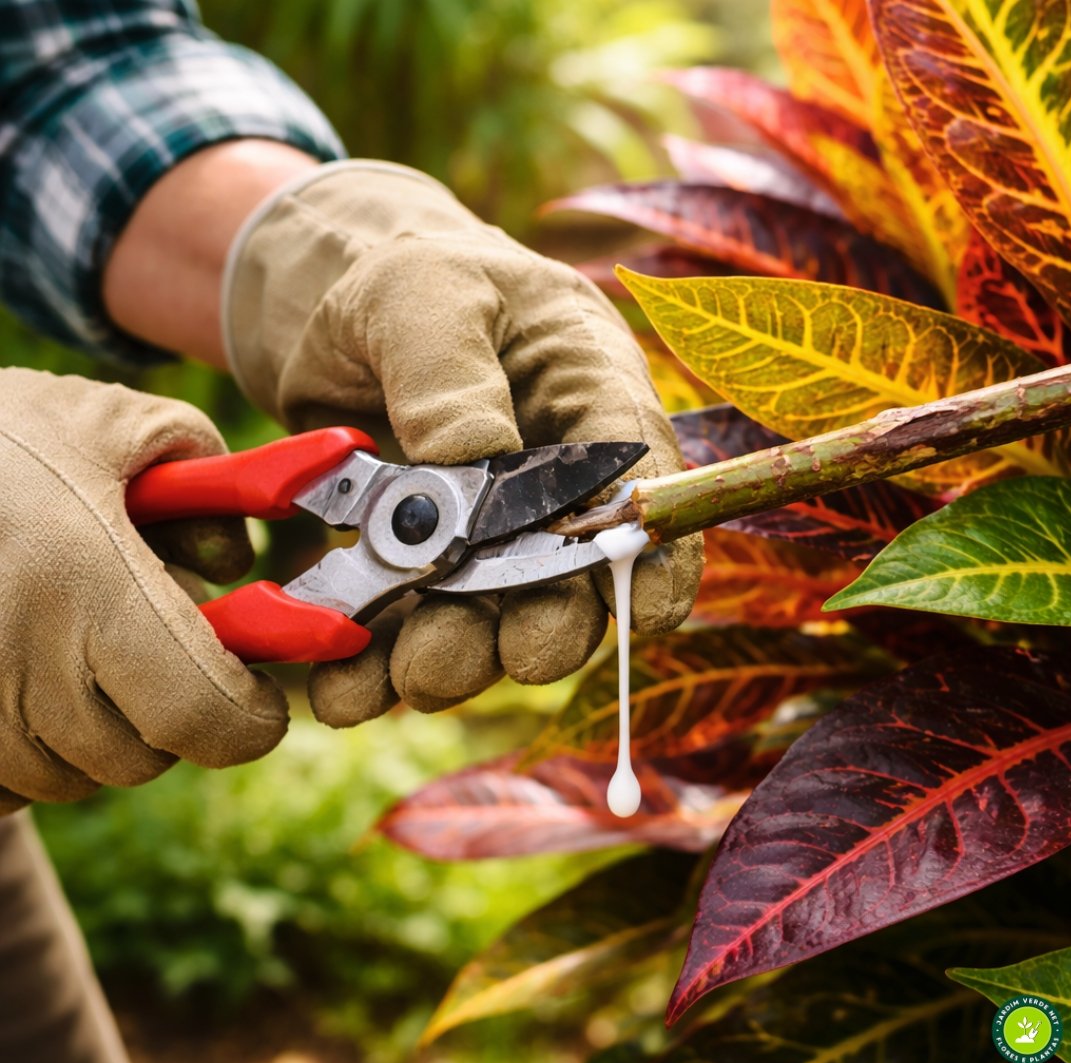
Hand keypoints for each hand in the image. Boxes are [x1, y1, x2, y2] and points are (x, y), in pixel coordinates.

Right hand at [0, 369, 287, 810]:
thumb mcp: (113, 423)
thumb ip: (208, 477)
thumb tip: (243, 555)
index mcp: (87, 587)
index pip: (202, 714)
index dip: (249, 719)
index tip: (258, 695)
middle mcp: (18, 664)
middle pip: (140, 757)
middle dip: (172, 713)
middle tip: (156, 650)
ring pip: (70, 777)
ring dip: (97, 731)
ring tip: (74, 646)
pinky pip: (1, 789)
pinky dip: (27, 748)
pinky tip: (19, 675)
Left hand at [224, 161, 703, 721]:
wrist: (330, 309)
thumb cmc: (405, 281)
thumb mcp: (423, 298)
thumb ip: (453, 380)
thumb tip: (480, 471)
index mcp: (586, 393)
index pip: (643, 481)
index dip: (657, 553)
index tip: (644, 614)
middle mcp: (553, 477)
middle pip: (571, 574)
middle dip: (536, 627)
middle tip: (493, 658)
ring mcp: (489, 529)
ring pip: (493, 616)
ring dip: (454, 658)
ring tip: (398, 683)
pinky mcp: (424, 561)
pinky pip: (411, 625)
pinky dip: (375, 665)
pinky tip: (344, 691)